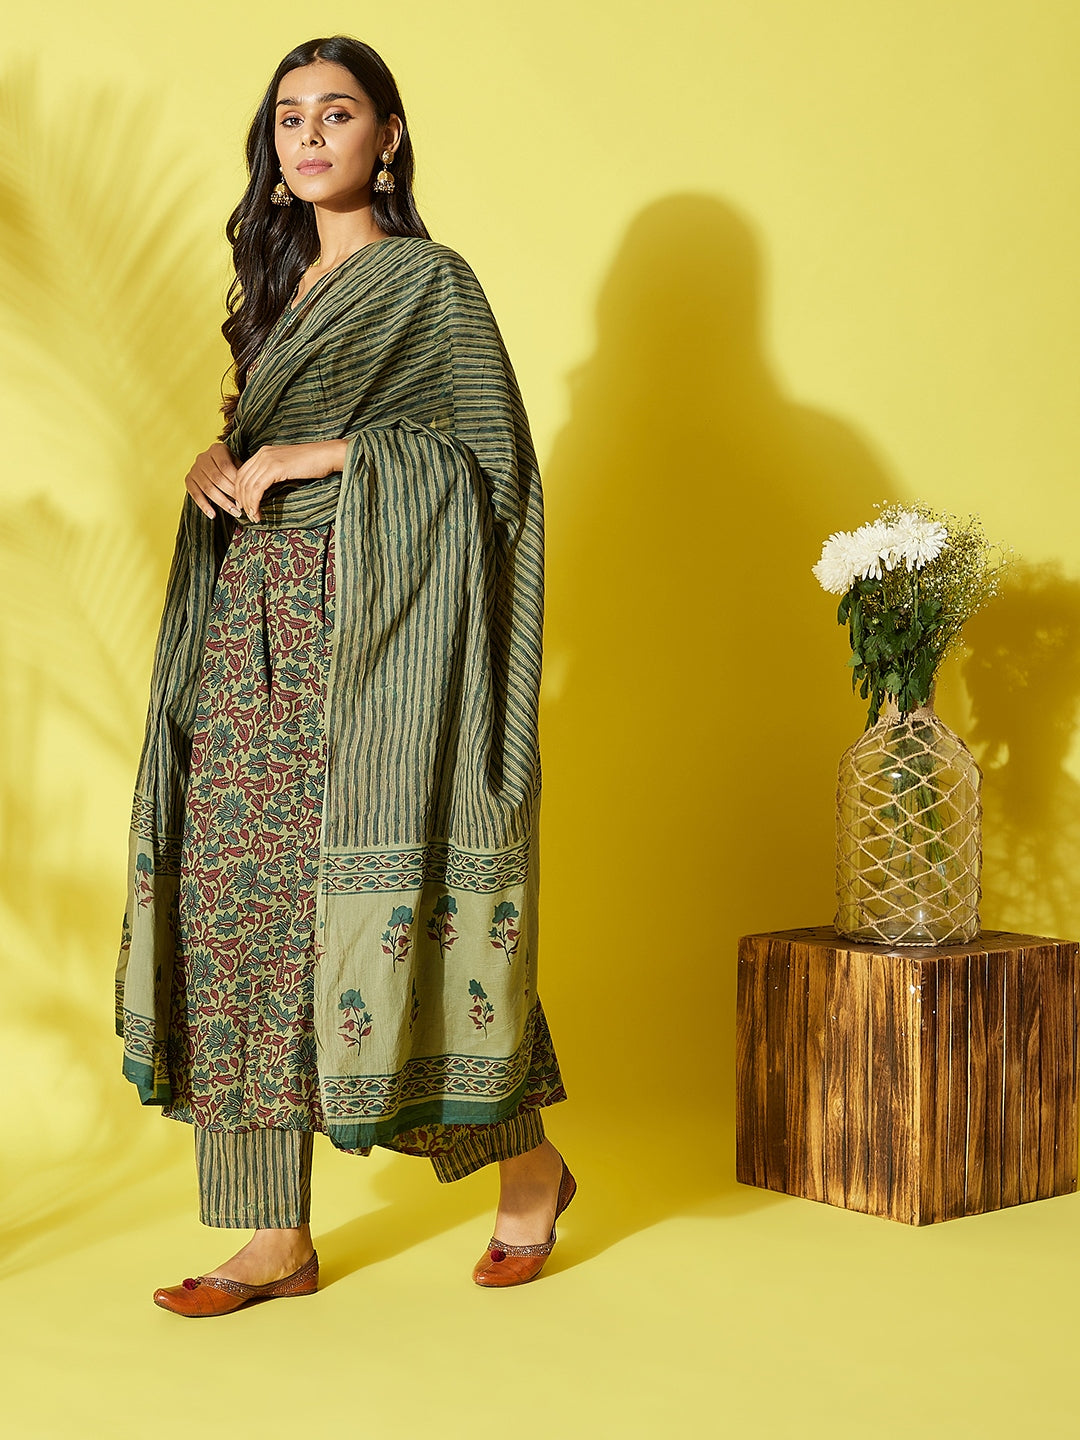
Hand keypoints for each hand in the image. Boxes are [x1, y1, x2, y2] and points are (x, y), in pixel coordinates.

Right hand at [184, 442, 240, 519]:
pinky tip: (213, 515)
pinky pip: (195, 494)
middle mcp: (203, 457)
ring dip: (221, 502)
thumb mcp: (237, 464)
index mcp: (217, 449)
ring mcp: (194, 468)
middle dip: (230, 494)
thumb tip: (252, 490)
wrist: (212, 463)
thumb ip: (242, 473)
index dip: (235, 482)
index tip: (246, 495)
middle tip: (242, 507)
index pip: (226, 467)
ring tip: (234, 512)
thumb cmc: (230, 466)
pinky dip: (204, 505)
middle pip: (217, 478)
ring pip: (207, 488)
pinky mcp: (188, 479)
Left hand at [234, 440, 348, 521]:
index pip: (242, 472)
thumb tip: (265, 489)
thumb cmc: (313, 463)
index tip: (244, 505)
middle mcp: (263, 454)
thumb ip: (274, 473)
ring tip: (253, 517)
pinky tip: (257, 512)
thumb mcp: (287, 466)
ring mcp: (268, 460)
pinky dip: (254, 503)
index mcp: (264, 452)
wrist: (327, 455)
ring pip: (247, 486)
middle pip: (241, 479)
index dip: (239, 491)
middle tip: (246, 514)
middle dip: (241, 499)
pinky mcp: (275, 468)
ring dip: (248, 504)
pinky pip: (257, 488)